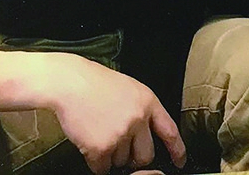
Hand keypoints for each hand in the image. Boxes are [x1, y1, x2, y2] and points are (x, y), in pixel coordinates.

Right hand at [52, 57, 185, 174]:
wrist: (69, 82)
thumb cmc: (95, 83)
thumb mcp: (129, 88)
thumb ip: (142, 109)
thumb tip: (147, 134)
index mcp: (148, 102)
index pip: (170, 131)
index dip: (177, 150)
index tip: (179, 162)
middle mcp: (138, 119)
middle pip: (145, 156)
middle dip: (133, 156)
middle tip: (118, 144)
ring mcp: (120, 134)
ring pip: (121, 162)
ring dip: (110, 155)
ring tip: (98, 131)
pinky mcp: (101, 147)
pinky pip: (102, 168)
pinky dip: (95, 161)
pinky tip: (88, 141)